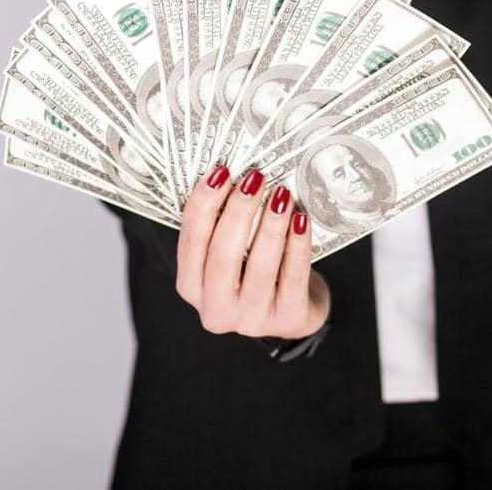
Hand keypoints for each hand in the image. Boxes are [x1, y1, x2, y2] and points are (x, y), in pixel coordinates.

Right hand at [176, 164, 330, 338]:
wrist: (292, 312)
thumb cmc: (254, 272)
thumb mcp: (229, 255)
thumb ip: (221, 225)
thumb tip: (230, 175)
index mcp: (191, 287)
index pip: (190, 243)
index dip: (204, 205)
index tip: (221, 172)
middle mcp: (215, 309)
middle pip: (222, 256)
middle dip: (238, 212)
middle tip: (254, 179)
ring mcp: (251, 319)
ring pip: (259, 267)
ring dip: (270, 226)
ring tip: (282, 195)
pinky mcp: (287, 319)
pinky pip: (293, 276)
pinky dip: (297, 245)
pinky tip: (301, 220)